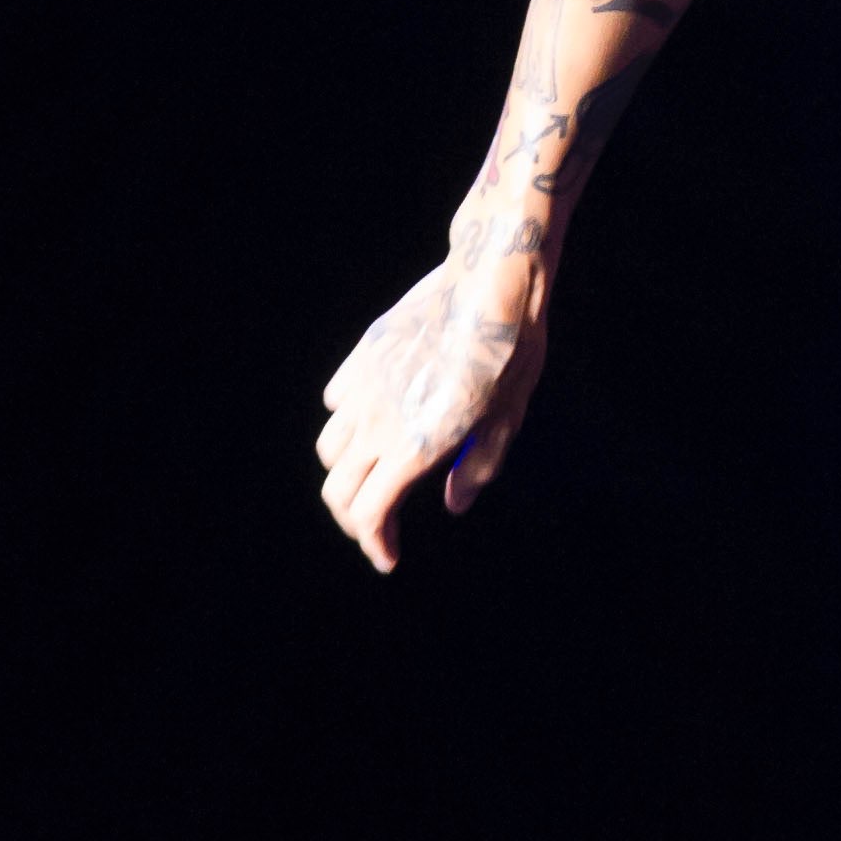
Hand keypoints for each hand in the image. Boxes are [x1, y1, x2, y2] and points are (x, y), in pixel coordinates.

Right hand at [316, 227, 547, 572]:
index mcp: (414, 446)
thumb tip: (452, 502)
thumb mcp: (507, 418)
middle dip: (354, 521)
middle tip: (379, 530)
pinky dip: (346, 425)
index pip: (370, 514)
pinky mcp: (362, 356)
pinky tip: (373, 423)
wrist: (490, 281)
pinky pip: (336, 403)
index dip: (374, 544)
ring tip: (374, 477)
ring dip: (346, 474)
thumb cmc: (509, 351)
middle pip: (339, 489)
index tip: (389, 558)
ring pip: (330, 447)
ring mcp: (364, 387)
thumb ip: (477, 467)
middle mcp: (378, 421)